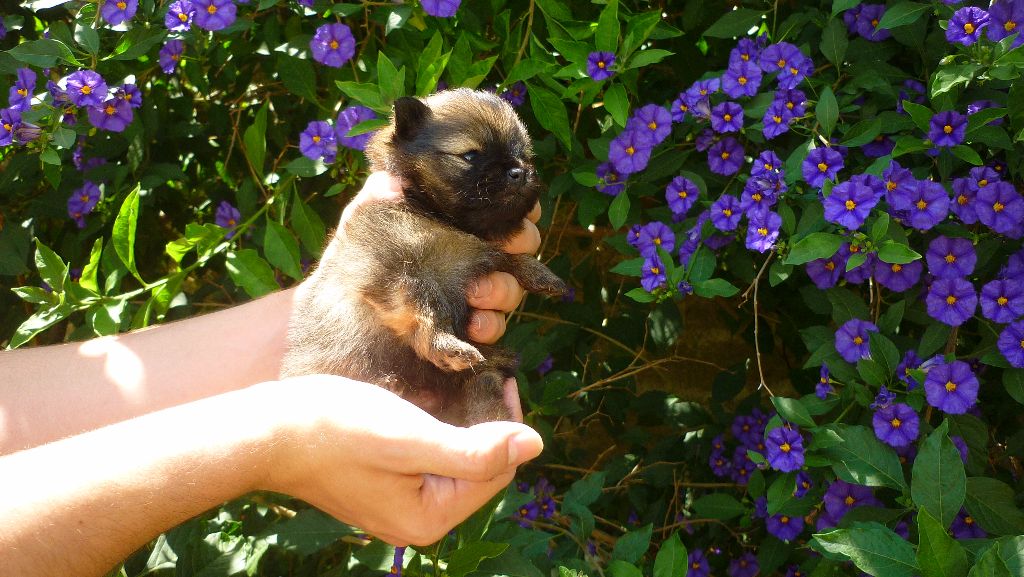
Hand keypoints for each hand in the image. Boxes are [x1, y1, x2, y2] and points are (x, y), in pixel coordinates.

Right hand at [262, 375, 542, 544]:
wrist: (267, 430)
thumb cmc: (336, 429)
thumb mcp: (412, 437)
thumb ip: (475, 449)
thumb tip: (537, 447)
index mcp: (430, 517)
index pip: (497, 471)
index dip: (509, 424)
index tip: (502, 376)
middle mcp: (417, 520)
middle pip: (478, 469)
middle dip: (490, 424)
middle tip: (488, 374)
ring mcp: (397, 504)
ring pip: (455, 460)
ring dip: (467, 422)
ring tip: (468, 380)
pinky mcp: (382, 484)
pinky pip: (428, 458)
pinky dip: (440, 428)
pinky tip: (436, 398)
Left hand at [338, 171, 541, 343]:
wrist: (348, 302)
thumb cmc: (364, 250)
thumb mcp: (366, 217)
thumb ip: (378, 197)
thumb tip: (388, 182)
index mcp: (464, 222)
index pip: (510, 210)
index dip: (523, 209)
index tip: (523, 210)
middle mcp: (479, 255)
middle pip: (524, 247)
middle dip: (521, 245)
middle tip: (507, 248)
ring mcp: (478, 293)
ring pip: (512, 290)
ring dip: (501, 291)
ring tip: (475, 294)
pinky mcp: (468, 327)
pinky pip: (492, 329)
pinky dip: (488, 328)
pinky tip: (473, 326)